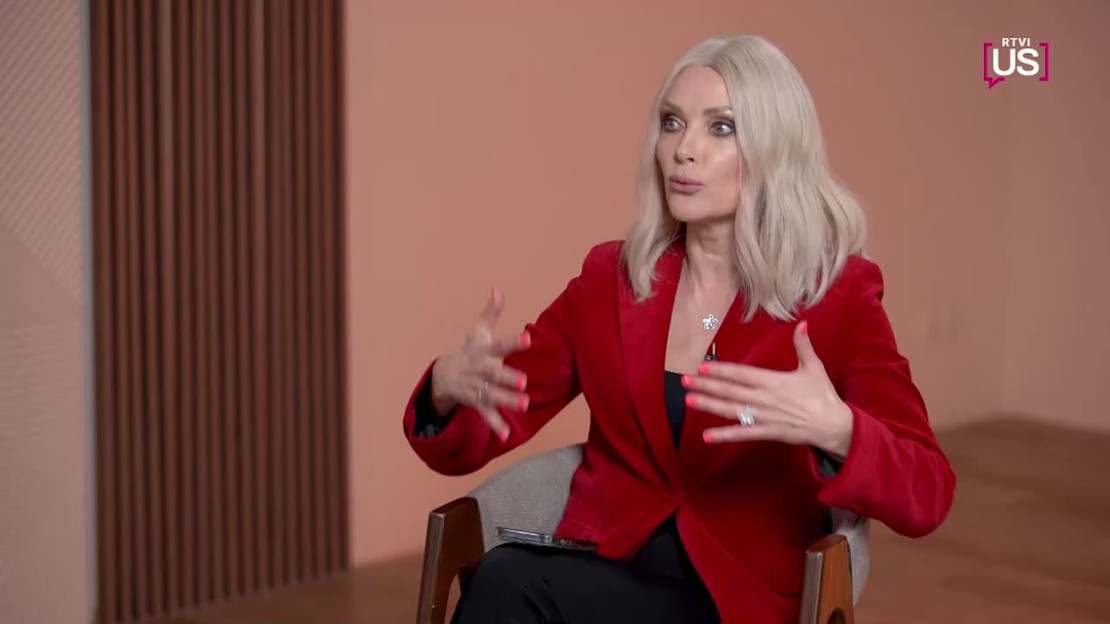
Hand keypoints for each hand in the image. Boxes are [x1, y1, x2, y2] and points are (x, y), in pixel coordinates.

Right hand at [430, 287, 531, 440]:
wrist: (442, 376)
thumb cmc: (469, 350)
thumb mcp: (478, 332)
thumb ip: (491, 313)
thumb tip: (497, 288)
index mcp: (483, 351)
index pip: (499, 344)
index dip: (513, 342)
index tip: (527, 339)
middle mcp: (479, 370)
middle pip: (494, 374)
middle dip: (507, 378)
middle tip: (524, 381)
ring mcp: (476, 388)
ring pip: (492, 395)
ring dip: (507, 401)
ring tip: (525, 405)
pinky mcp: (476, 403)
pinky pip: (486, 415)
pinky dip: (496, 425)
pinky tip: (507, 435)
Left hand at [682, 321, 853, 458]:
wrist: (834, 426)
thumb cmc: (822, 396)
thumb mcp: (814, 367)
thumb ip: (803, 345)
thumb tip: (802, 323)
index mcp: (774, 381)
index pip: (742, 374)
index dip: (721, 370)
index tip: (702, 366)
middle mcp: (765, 399)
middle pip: (730, 391)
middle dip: (706, 386)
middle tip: (684, 381)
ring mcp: (765, 417)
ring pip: (732, 411)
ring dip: (709, 405)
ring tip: (689, 401)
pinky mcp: (768, 432)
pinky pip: (743, 434)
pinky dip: (724, 436)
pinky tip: (706, 436)